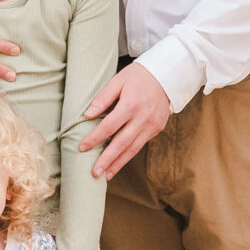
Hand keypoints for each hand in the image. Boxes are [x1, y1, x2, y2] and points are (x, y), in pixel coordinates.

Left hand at [78, 63, 171, 179]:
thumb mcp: (119, 80)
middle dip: (107, 160)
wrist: (167, 74)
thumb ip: (103, 98)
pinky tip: (119, 162)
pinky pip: (140, 144)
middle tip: (94, 173)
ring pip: (132, 149)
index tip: (82, 147)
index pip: (108, 127)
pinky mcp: (157, 128)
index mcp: (130, 105)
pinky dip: (129, 155)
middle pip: (121, 143)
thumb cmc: (139, 76)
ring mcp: (151, 125)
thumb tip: (87, 115)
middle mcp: (142, 118)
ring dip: (118, 163)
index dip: (94, 139)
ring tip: (106, 175)